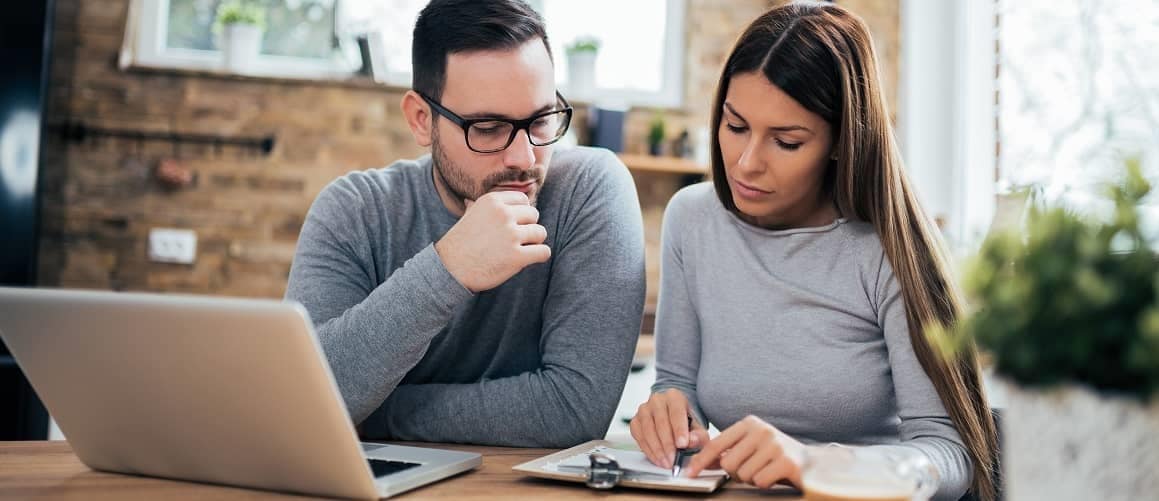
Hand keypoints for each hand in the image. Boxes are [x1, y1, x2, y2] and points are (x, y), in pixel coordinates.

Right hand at [435, 191, 549, 292]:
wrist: (449, 269)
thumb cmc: (459, 244)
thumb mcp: (467, 217)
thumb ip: (477, 207)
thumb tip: (469, 201)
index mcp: (492, 201)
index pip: (523, 200)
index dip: (521, 214)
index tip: (513, 225)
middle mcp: (503, 214)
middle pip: (534, 215)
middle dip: (528, 228)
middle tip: (516, 240)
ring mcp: (510, 235)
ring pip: (541, 233)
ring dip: (534, 243)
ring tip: (521, 250)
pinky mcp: (517, 256)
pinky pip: (544, 252)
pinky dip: (540, 256)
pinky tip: (528, 259)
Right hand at [629, 389, 709, 468]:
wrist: (672, 419)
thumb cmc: (686, 423)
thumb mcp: (697, 428)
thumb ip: (698, 435)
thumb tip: (691, 441)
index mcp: (674, 397)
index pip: (676, 412)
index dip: (679, 429)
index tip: (682, 445)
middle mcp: (657, 400)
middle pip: (661, 422)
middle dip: (667, 444)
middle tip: (673, 459)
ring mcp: (644, 410)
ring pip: (648, 430)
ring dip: (657, 449)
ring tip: (665, 462)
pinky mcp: (635, 421)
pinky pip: (639, 437)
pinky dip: (648, 450)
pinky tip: (657, 458)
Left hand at [683, 415, 804, 487]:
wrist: (813, 463)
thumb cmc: (776, 456)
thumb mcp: (750, 447)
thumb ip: (727, 452)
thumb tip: (699, 462)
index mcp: (749, 423)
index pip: (716, 444)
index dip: (700, 460)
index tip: (690, 473)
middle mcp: (761, 430)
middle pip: (728, 463)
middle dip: (736, 473)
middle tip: (751, 469)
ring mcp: (775, 445)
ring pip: (743, 474)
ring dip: (752, 479)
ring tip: (765, 471)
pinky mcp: (786, 462)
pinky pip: (759, 481)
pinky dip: (764, 483)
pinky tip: (774, 476)